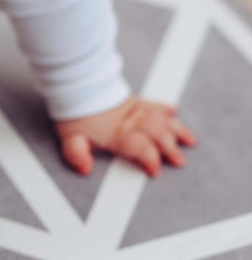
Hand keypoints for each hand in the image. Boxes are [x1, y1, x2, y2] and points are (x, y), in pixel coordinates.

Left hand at [55, 96, 196, 176]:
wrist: (75, 89)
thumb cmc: (74, 116)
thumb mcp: (70, 139)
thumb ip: (77, 155)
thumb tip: (85, 169)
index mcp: (117, 132)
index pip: (140, 147)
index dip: (150, 159)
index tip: (156, 171)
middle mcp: (130, 121)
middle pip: (157, 134)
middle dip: (170, 148)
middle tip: (179, 162)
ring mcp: (134, 110)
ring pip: (162, 119)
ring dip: (177, 130)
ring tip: (189, 141)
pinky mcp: (133, 102)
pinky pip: (154, 104)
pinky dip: (165, 109)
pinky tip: (174, 112)